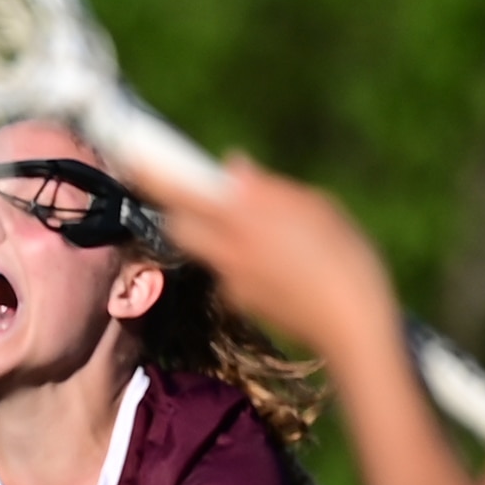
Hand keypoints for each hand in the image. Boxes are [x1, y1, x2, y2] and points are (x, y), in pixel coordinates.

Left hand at [140, 154, 403, 366]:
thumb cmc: (345, 253)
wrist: (351, 325)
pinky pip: (230, 276)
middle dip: (182, 211)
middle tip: (206, 201)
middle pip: (179, 226)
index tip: (134, 159)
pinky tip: (282, 268)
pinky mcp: (238, 304)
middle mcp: (225, 250)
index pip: (180, 194)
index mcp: (243, 218)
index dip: (153, 176)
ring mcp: (228, 281)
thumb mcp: (315, 207)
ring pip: (206, 251)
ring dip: (220, 238)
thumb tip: (232, 167)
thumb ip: (267, 189)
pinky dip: (244, 265)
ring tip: (267, 236)